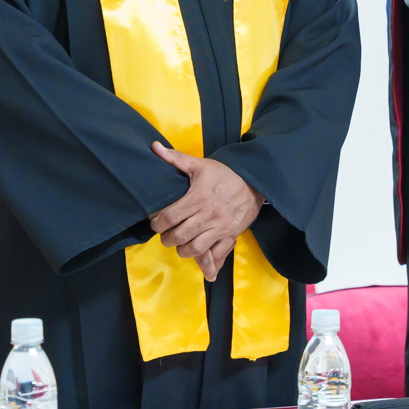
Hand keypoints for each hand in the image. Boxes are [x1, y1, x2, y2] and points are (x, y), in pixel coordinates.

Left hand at [147, 142, 262, 281]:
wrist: (254, 181)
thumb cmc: (224, 174)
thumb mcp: (200, 164)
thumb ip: (175, 158)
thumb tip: (154, 147)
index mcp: (198, 197)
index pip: (170, 217)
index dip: (158, 223)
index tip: (155, 222)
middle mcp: (209, 215)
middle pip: (180, 236)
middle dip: (167, 238)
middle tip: (165, 234)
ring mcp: (221, 227)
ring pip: (196, 249)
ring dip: (183, 250)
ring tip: (180, 244)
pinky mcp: (231, 235)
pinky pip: (218, 254)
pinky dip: (208, 261)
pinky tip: (201, 260)